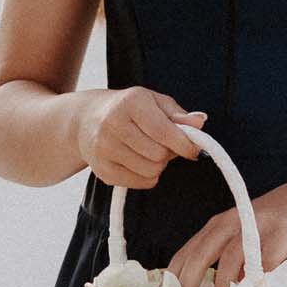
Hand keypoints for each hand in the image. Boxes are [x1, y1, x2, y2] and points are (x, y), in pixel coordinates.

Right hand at [76, 86, 205, 190]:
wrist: (86, 119)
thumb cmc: (129, 109)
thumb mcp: (155, 102)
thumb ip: (179, 114)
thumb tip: (200, 122)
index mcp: (131, 102)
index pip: (164, 131)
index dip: (185, 144)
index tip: (194, 148)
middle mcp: (113, 124)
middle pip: (159, 155)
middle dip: (169, 153)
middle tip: (163, 144)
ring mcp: (104, 148)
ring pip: (151, 171)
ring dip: (158, 165)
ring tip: (149, 151)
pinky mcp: (102, 170)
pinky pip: (140, 183)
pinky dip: (147, 176)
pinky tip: (139, 161)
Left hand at [163, 166, 286, 286]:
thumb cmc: (280, 223)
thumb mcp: (249, 233)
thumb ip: (231, 257)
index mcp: (222, 223)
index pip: (189, 250)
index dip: (175, 275)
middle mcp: (235, 220)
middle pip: (204, 251)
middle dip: (190, 281)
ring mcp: (259, 224)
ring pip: (233, 254)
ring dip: (224, 280)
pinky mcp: (284, 230)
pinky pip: (268, 259)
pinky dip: (261, 278)